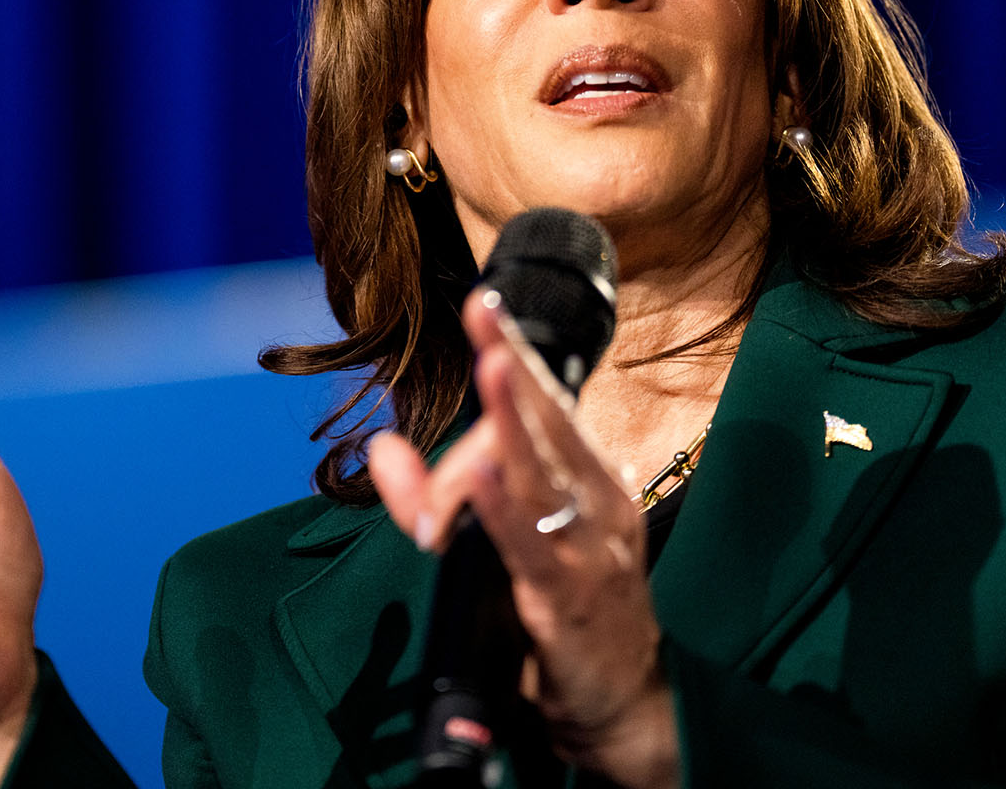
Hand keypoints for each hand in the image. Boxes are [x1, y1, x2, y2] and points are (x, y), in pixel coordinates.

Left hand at [368, 291, 680, 788]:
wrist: (625, 702)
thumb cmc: (571, 611)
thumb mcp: (508, 543)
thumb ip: (433, 496)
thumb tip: (380, 447)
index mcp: (587, 478)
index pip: (548, 404)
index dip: (516, 351)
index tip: (485, 302)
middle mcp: (595, 501)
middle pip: (549, 422)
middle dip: (513, 362)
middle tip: (484, 312)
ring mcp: (587, 547)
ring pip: (543, 473)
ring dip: (513, 419)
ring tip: (491, 367)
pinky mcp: (568, 598)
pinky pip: (532, 546)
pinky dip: (503, 509)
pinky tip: (479, 478)